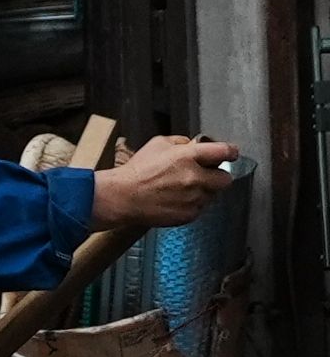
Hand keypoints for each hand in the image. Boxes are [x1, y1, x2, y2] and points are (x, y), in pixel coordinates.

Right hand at [90, 135, 240, 232]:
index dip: (231, 152)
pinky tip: (176, 199)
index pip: (223, 152)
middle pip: (225, 178)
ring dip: (204, 190)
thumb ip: (180, 142)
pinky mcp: (190, 214)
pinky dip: (193, 203)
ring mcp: (194, 198)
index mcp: (188, 156)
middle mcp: (195, 178)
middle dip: (217, 175)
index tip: (232, 153)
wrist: (124, 197)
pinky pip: (201, 207)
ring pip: (212, 194)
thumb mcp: (157, 144)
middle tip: (204, 175)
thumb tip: (193, 145)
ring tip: (182, 188)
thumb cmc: (138, 171)